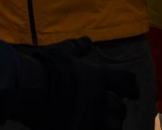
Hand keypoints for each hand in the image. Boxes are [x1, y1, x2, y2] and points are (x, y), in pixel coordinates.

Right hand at [19, 38, 137, 129]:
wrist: (29, 89)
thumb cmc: (46, 67)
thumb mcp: (63, 51)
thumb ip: (77, 47)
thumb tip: (87, 41)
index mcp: (99, 77)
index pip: (127, 83)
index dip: (131, 88)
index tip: (131, 92)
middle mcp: (99, 100)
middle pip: (120, 109)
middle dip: (117, 109)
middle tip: (111, 109)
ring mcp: (90, 120)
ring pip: (113, 127)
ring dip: (110, 125)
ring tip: (103, 123)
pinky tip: (87, 127)